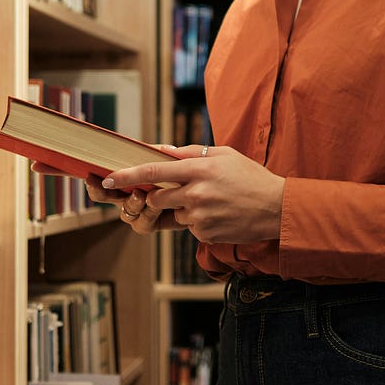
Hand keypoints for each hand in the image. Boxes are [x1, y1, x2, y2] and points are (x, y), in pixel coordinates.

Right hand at [30, 158, 176, 233]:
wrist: (206, 195)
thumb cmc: (187, 172)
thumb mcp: (172, 156)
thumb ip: (159, 153)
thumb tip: (153, 147)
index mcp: (121, 171)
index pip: (85, 168)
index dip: (59, 169)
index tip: (36, 164)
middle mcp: (123, 192)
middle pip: (97, 193)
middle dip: (96, 190)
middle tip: (100, 180)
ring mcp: (134, 210)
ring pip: (120, 211)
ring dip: (129, 203)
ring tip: (142, 194)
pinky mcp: (149, 223)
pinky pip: (140, 224)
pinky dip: (148, 214)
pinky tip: (157, 206)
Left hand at [106, 145, 284, 243]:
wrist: (276, 208)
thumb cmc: (250, 177)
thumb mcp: (223, 155)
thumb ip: (190, 153)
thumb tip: (161, 150)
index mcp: (199, 169)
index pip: (153, 171)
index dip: (127, 175)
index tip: (108, 178)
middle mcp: (196, 193)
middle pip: (156, 197)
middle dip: (158, 195)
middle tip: (179, 190)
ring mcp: (200, 216)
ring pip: (174, 213)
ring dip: (183, 208)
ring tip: (211, 202)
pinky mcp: (205, 234)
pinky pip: (189, 228)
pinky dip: (198, 221)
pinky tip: (219, 214)